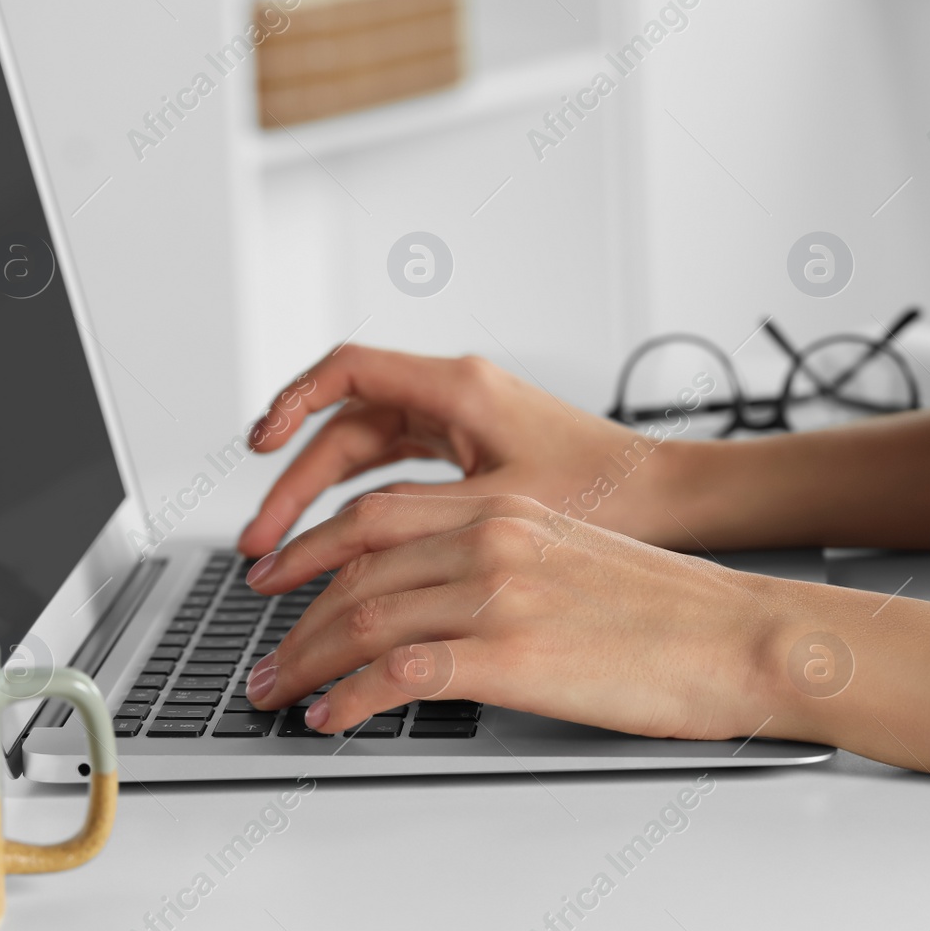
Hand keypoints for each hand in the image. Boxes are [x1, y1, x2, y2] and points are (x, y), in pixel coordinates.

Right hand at [237, 345, 708, 556]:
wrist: (673, 500)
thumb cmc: (609, 492)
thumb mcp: (501, 508)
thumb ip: (417, 519)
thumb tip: (341, 554)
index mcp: (460, 388)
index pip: (348, 372)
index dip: (291, 404)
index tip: (256, 445)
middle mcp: (456, 397)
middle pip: (347, 428)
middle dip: (295, 486)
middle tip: (261, 547)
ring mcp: (464, 426)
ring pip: (368, 456)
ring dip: (322, 502)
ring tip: (283, 558)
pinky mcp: (475, 455)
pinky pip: (397, 473)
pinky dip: (363, 506)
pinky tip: (341, 551)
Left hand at [241, 492, 799, 739]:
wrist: (742, 636)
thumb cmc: (676, 610)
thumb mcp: (577, 555)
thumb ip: (506, 561)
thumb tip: (445, 602)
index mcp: (506, 508)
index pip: (376, 519)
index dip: (311, 553)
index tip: (280, 582)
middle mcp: (492, 537)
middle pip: (354, 569)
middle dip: (293, 618)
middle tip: (265, 657)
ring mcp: (498, 593)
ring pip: (362, 619)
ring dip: (305, 663)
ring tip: (277, 695)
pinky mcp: (510, 654)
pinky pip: (397, 675)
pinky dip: (348, 699)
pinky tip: (331, 718)